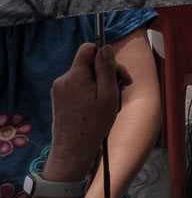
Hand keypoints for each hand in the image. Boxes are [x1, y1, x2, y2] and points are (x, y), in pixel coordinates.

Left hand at [45, 43, 127, 183]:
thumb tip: (105, 47)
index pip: (88, 48)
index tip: (115, 70)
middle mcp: (64, 79)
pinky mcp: (61, 99)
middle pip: (89, 63)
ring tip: (111, 101)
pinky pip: (80, 86)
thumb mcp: (108, 94)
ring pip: (86, 75)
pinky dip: (92, 91)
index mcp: (75, 76)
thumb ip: (106, 69)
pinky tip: (100, 106)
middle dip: (107, 71)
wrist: (73, 150)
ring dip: (101, 83)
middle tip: (124, 86)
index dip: (103, 54)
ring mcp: (60, 90)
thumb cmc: (94, 124)